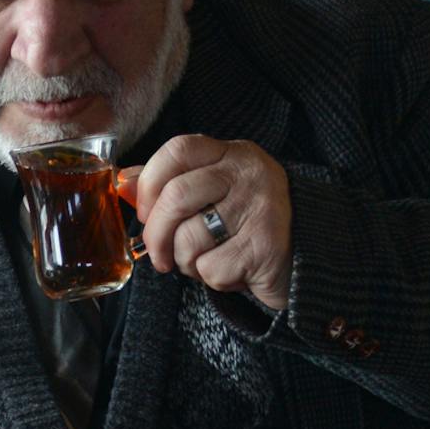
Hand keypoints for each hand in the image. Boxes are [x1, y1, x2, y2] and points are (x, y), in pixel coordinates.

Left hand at [130, 134, 293, 310]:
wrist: (307, 256)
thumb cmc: (246, 225)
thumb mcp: (212, 194)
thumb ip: (168, 185)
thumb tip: (122, 184)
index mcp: (232, 154)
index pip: (177, 150)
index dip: (149, 182)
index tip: (144, 210)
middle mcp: (248, 174)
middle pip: (176, 196)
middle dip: (156, 233)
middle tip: (159, 255)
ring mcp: (260, 207)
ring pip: (190, 237)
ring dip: (186, 261)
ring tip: (207, 260)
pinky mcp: (265, 246)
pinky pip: (211, 268)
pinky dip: (211, 279)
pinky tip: (232, 271)